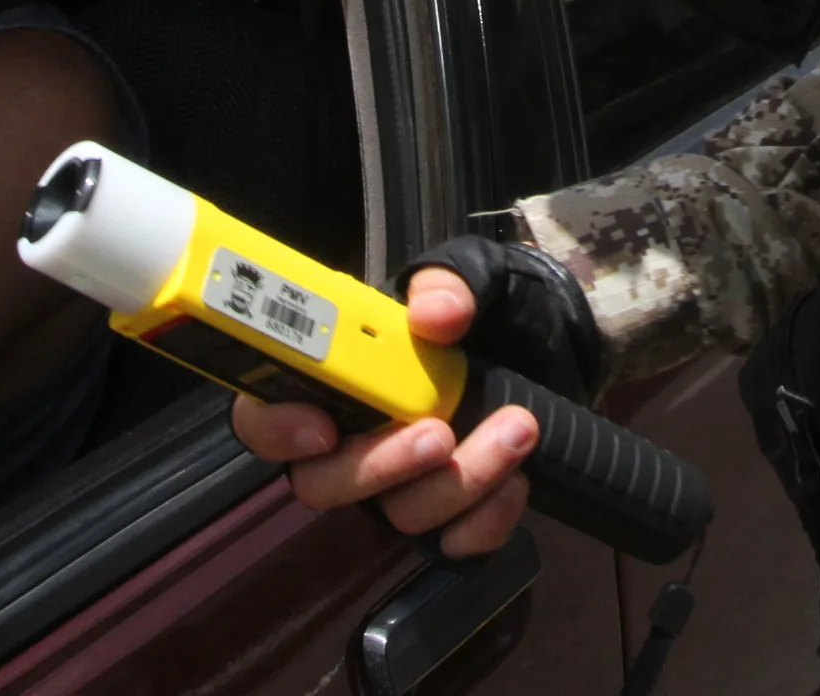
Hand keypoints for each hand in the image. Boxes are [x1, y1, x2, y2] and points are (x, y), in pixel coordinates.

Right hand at [228, 269, 533, 557]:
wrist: (554, 351)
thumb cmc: (491, 311)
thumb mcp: (476, 275)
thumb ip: (449, 282)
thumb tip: (434, 313)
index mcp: (334, 376)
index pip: (264, 415)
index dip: (276, 430)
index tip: (321, 427)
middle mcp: (354, 439)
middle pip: (324, 484)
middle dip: (380, 466)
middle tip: (437, 433)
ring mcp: (400, 486)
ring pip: (399, 516)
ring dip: (460, 481)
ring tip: (516, 429)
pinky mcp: (451, 520)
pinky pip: (454, 545)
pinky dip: (488, 519)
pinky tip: (519, 479)